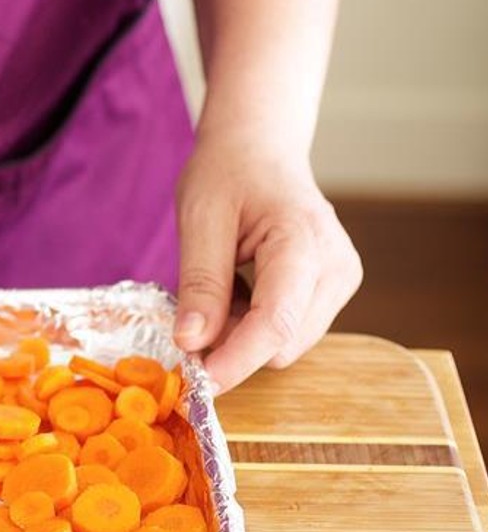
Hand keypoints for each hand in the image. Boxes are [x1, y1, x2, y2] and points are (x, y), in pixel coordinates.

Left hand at [172, 132, 362, 393]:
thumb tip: (191, 344)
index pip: (276, 322)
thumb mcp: (200, 219)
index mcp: (304, 241)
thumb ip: (200, 283)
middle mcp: (336, 267)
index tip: (198, 382)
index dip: (235, 360)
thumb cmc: (229, 173)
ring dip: (242, 336)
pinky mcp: (332, 291)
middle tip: (191, 317)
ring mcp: (341, 280)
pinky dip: (254, 326)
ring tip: (220, 288)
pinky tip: (240, 290)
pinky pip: (288, 332)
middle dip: (233, 346)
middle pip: (282, 343)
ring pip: (286, 344)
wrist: (260, 149)